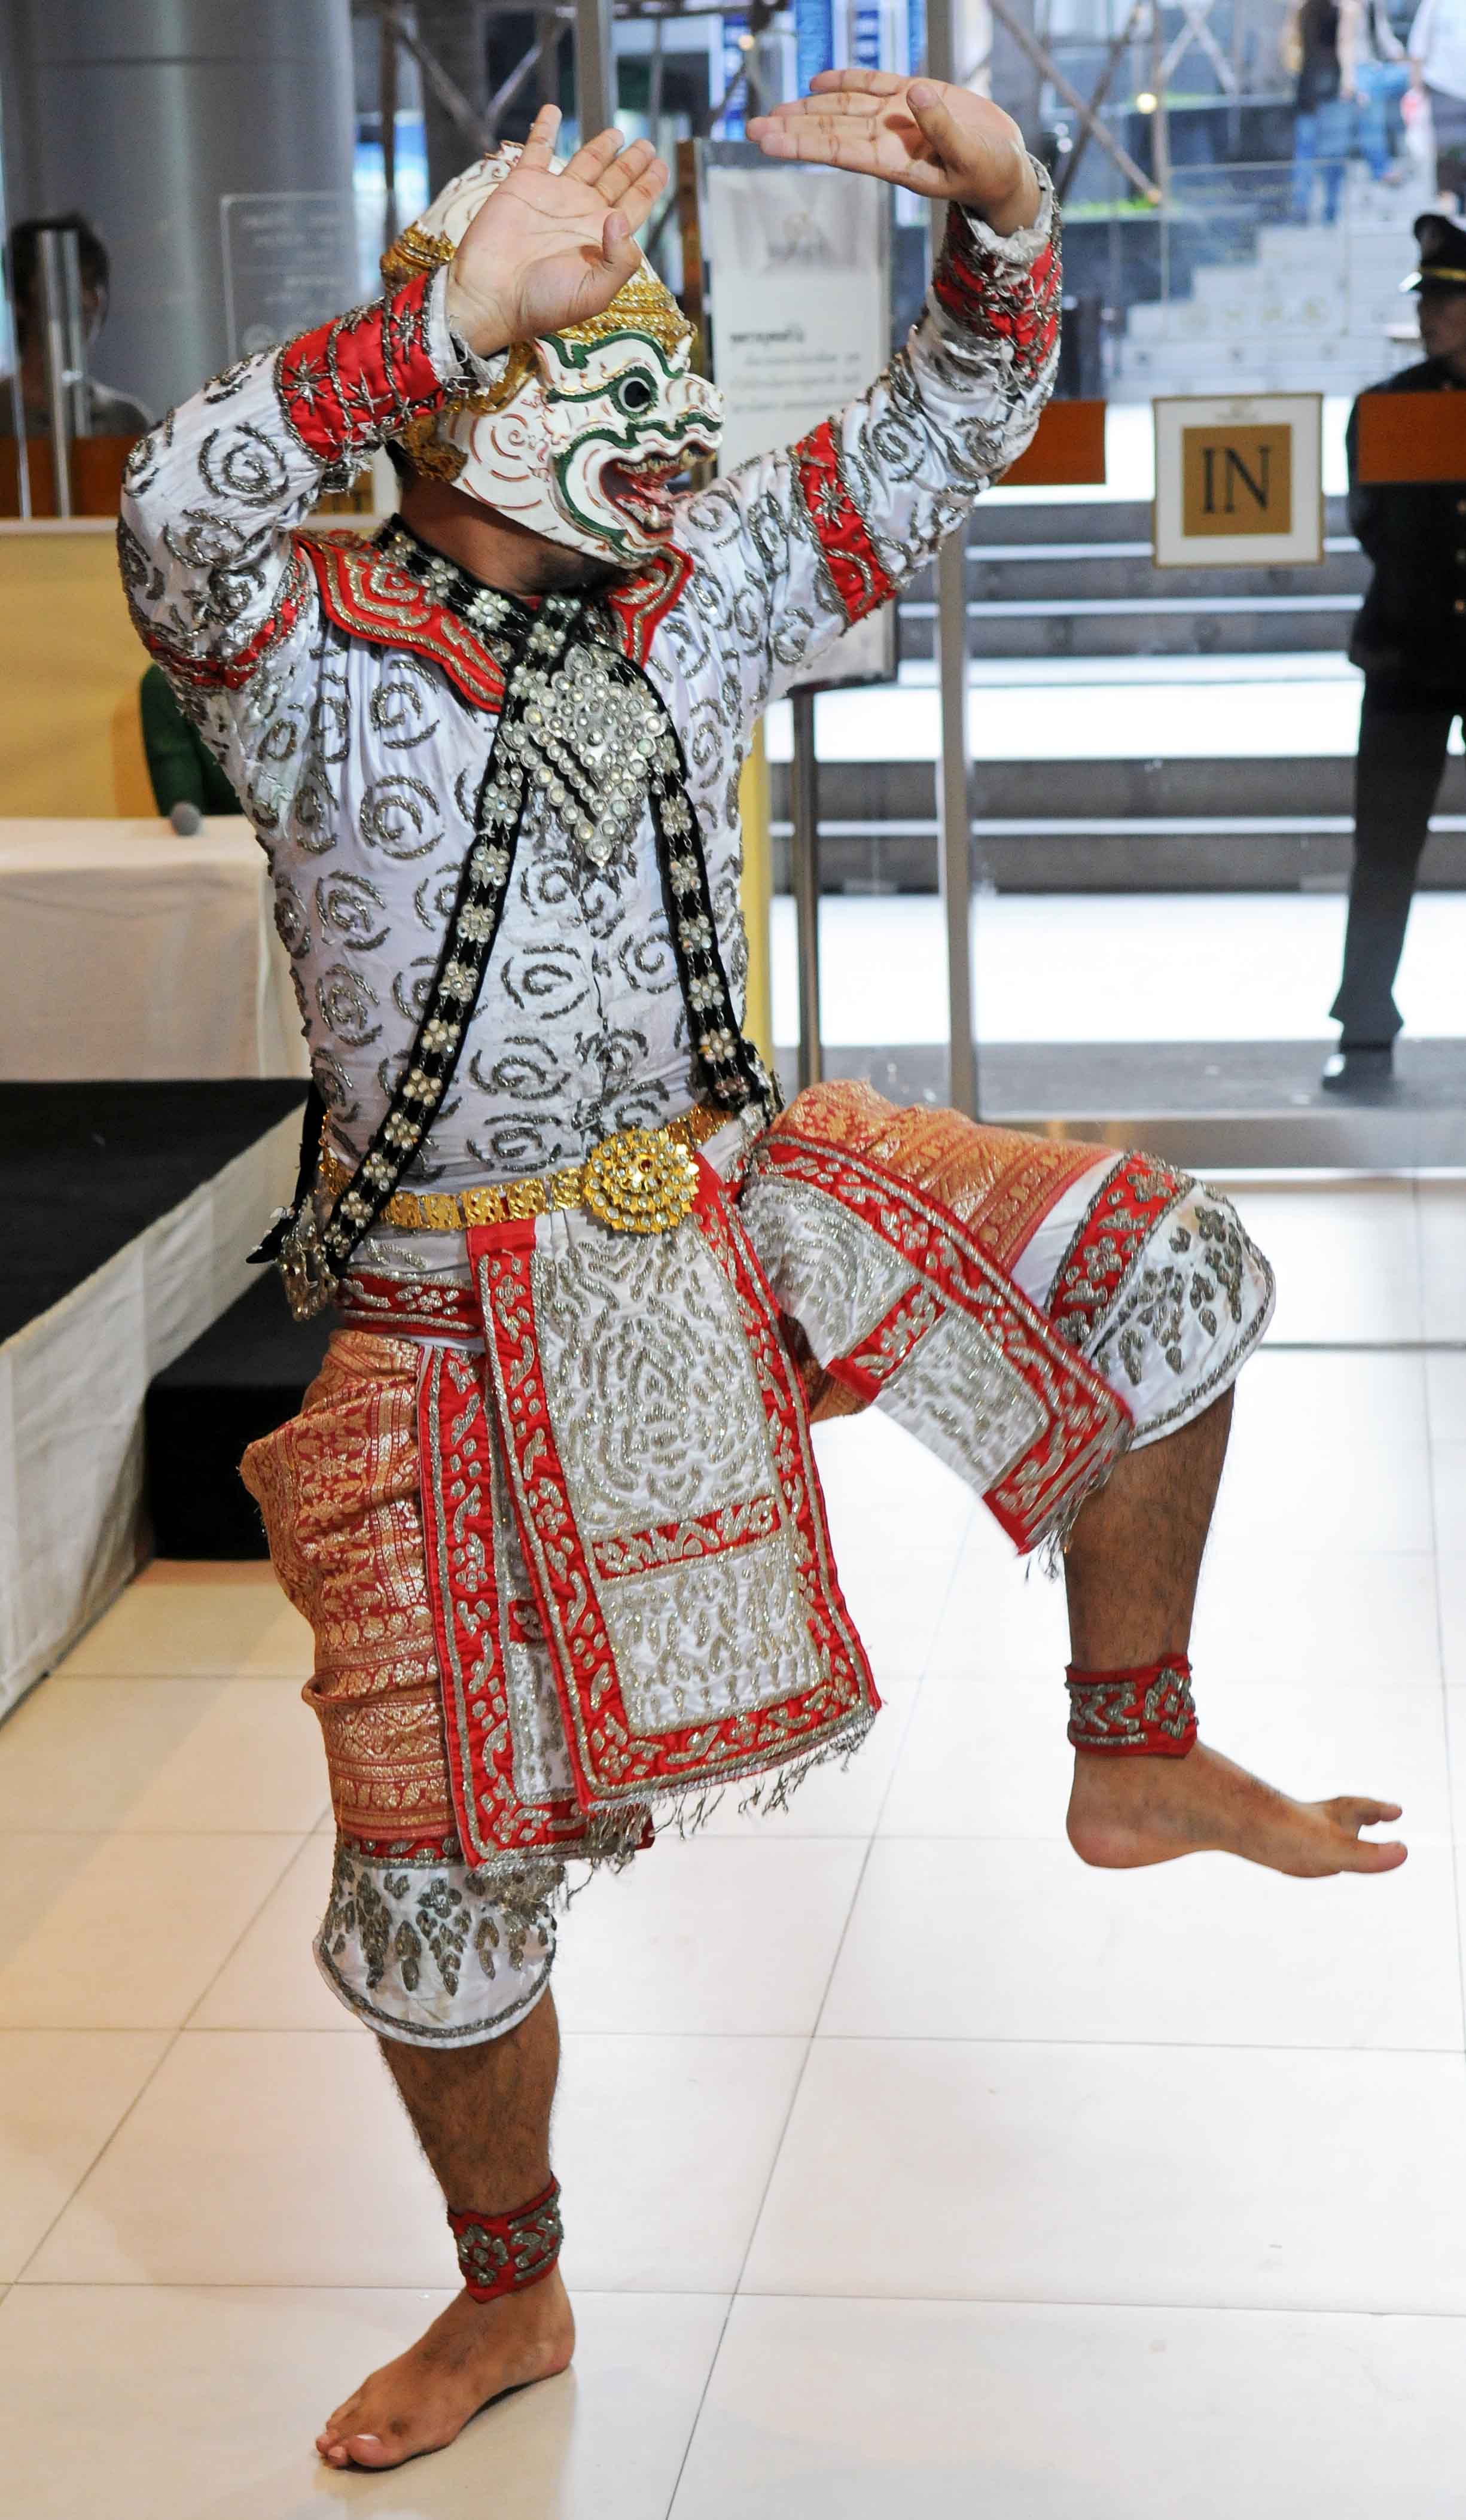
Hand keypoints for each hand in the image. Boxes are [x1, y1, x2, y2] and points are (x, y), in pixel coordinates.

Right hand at [446, 104, 668, 355]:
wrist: (492, 296)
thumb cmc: (543, 303)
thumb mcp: (593, 293)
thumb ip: (620, 260)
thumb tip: (621, 216)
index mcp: (601, 238)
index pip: (634, 205)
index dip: (649, 185)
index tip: (661, 166)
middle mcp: (581, 213)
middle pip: (615, 180)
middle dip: (633, 163)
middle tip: (647, 145)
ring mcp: (553, 196)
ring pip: (585, 162)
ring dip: (601, 146)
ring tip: (617, 133)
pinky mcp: (523, 183)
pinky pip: (538, 148)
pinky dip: (545, 128)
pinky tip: (554, 110)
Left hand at [748, 71, 1039, 233]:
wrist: (1004, 166)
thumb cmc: (989, 172)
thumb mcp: (971, 156)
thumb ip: (943, 128)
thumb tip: (915, 92)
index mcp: (897, 162)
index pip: (839, 151)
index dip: (802, 145)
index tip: (768, 143)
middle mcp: (888, 140)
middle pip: (830, 130)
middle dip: (790, 130)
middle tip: (750, 129)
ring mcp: (896, 119)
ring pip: (842, 109)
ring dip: (806, 109)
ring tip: (771, 112)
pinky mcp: (910, 98)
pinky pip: (870, 85)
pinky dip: (843, 81)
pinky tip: (814, 82)